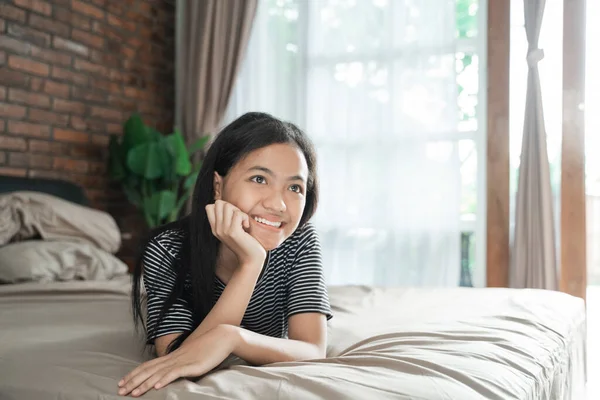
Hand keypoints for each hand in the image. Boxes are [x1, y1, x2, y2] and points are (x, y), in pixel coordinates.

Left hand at [118, 325, 238, 396]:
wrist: (222, 336)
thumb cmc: (208, 348)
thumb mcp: (191, 357)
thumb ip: (180, 365)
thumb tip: (172, 374)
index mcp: (172, 356)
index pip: (148, 365)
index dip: (134, 374)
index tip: (122, 382)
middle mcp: (173, 358)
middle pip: (149, 370)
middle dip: (133, 381)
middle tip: (120, 391)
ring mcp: (182, 361)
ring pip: (159, 373)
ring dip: (144, 384)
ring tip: (133, 393)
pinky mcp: (192, 365)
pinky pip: (175, 373)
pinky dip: (164, 380)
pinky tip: (156, 387)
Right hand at [205, 200, 266, 266]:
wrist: (250, 260)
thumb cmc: (245, 243)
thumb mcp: (231, 231)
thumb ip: (226, 219)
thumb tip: (226, 204)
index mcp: (215, 228)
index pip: (209, 207)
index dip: (222, 206)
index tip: (231, 216)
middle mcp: (217, 229)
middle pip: (219, 203)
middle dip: (232, 207)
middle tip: (239, 219)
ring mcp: (224, 230)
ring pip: (228, 206)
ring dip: (239, 212)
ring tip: (242, 223)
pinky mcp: (233, 232)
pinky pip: (238, 214)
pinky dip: (245, 218)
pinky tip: (246, 227)